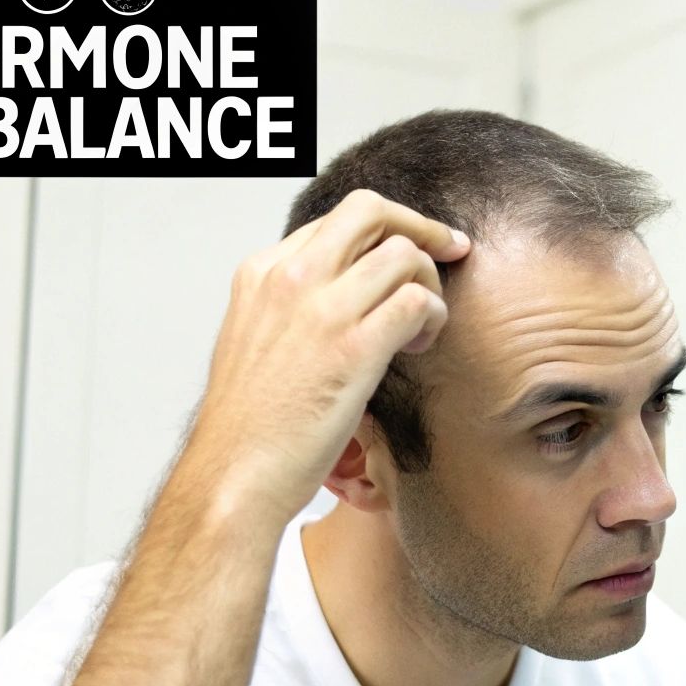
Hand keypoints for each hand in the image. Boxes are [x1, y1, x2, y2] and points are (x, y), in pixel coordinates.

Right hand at [180, 188, 469, 524]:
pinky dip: (433, 317)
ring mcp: (321, 309)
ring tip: (423, 327)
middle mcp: (290, 278)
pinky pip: (416, 301)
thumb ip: (294, 306)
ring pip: (404, 254)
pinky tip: (421, 345)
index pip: (338, 219)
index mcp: (263, 272)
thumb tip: (346, 294)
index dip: (386, 231)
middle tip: (451, 250)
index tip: (413, 248)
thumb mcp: (256, 339)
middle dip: (421, 226)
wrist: (234, 474)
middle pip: (371, 211)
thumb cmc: (250, 423)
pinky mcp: (353, 348)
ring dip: (430, 284)